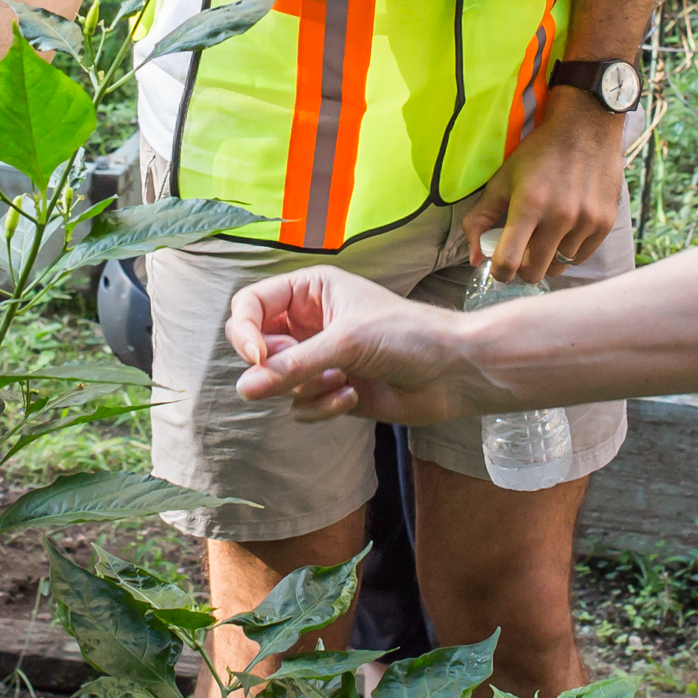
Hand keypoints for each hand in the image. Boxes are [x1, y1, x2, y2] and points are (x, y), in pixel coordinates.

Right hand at [226, 266, 484, 424]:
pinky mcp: (331, 390)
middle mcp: (309, 322)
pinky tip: (353, 396)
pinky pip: (301, 406)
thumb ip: (293, 365)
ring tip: (342, 380)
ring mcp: (319, 358)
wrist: (453, 371)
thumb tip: (244, 388)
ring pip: (278, 382)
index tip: (258, 357)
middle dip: (279, 366)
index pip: (250, 305)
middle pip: (258, 348)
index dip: (244, 331)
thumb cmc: (407, 335)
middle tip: (307, 371)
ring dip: (306, 388)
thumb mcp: (346, 341)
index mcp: (309, 290)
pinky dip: (321, 406)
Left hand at [461, 88, 626, 282]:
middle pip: (535, 272)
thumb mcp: (502, 180)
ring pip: (559, 266)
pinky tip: (564, 229)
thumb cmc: (539, 154)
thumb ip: (480, 219)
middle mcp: (560, 216)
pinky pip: (581, 257)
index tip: (499, 265)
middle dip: (522, 268)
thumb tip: (474, 259)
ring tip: (545, 232)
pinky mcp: (605, 222)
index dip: (499, 271)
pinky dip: (569, 251)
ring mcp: (586, 221)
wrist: (586, 128)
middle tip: (521, 250)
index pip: (508, 261)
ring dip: (548, 257)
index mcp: (529, 205)